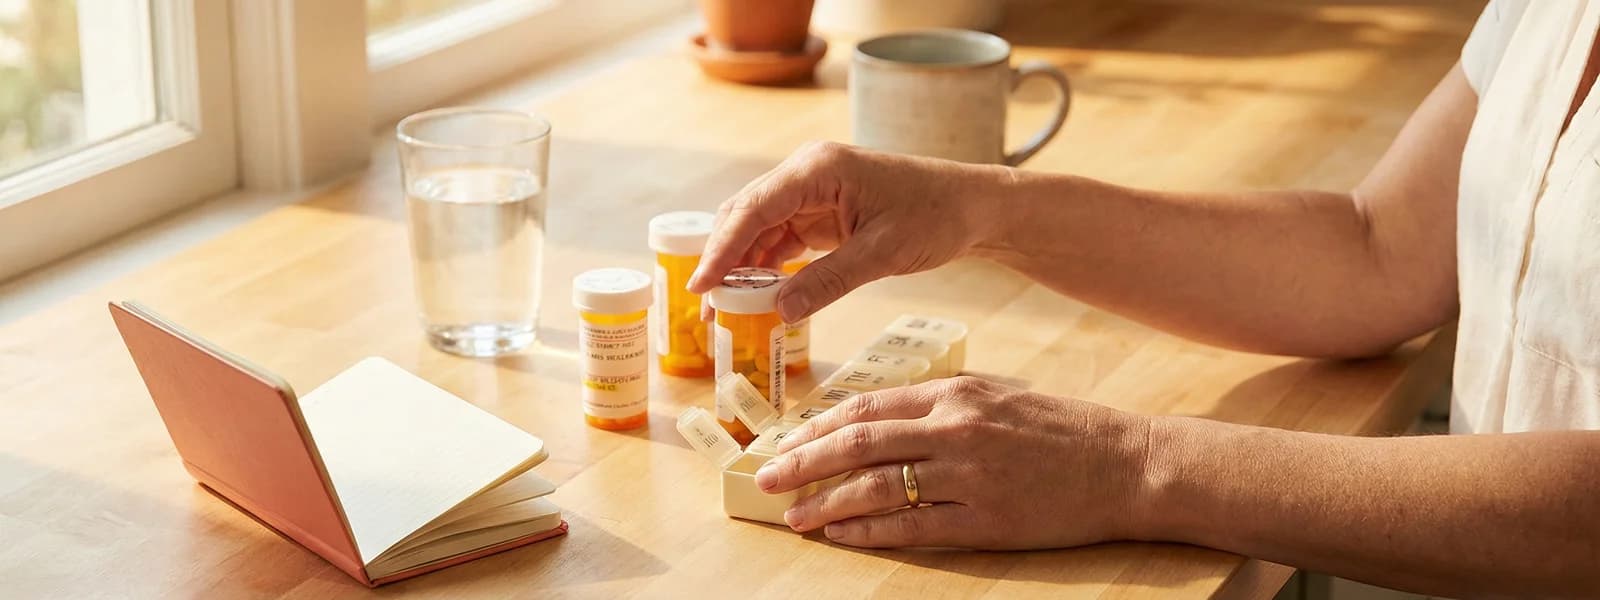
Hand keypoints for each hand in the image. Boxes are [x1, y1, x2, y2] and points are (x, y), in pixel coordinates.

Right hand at [687, 141, 1001, 321]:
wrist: (973, 206)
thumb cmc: (936, 216)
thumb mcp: (884, 253)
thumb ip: (829, 281)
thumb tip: (780, 311)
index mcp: (818, 169)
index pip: (753, 209)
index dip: (722, 250)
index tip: (699, 286)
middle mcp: (807, 173)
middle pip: (745, 215)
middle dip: (723, 260)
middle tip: (706, 308)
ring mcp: (811, 192)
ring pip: (758, 228)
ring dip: (742, 266)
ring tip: (726, 310)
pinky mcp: (821, 211)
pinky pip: (781, 238)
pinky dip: (767, 267)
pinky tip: (759, 296)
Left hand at [756, 376, 1152, 548]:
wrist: (1126, 465)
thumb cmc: (1061, 430)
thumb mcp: (996, 397)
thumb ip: (938, 406)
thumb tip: (875, 422)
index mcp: (954, 393)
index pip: (866, 407)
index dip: (817, 426)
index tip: (785, 441)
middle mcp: (954, 429)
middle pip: (856, 444)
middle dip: (802, 462)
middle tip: (766, 476)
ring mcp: (968, 477)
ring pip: (874, 488)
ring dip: (825, 502)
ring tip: (794, 515)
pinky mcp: (984, 521)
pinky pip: (910, 526)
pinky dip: (867, 531)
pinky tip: (841, 535)